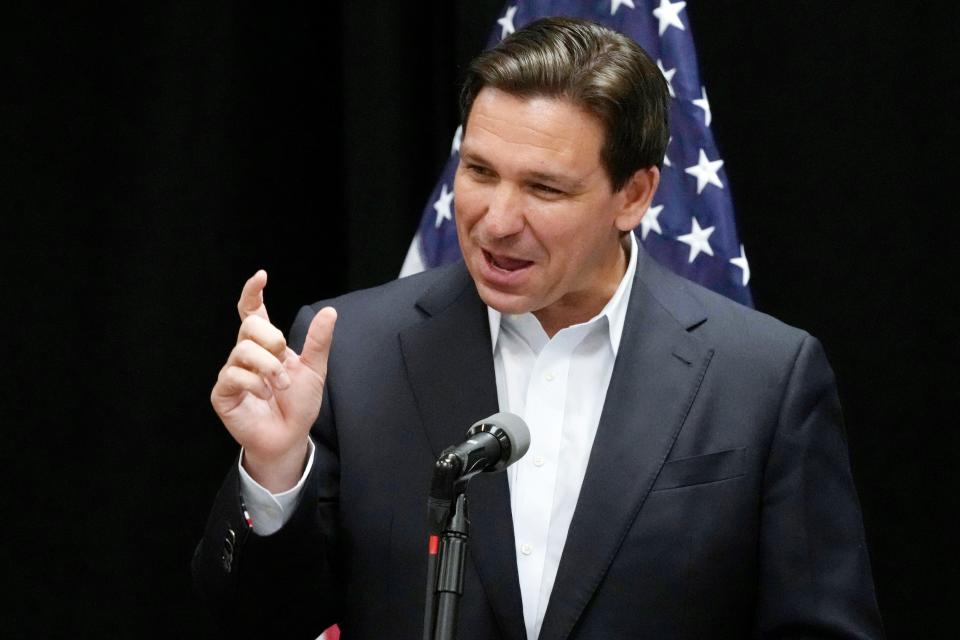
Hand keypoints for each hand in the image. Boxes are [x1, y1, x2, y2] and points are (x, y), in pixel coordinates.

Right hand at [210, 270, 336, 491]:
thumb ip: (319, 342)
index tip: (261, 276)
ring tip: (280, 385)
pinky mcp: (223, 393)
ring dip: (269, 367)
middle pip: (250, 325)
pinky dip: (256, 384)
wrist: (290, 437)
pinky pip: (235, 375)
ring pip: (243, 350)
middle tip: (285, 358)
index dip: (252, 293)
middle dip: (272, 339)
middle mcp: (245, 354)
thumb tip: (330, 312)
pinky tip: (265, 395)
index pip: (252, 311)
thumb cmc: (299, 404)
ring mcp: (232, 372)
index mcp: (265, 345)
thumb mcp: (314, 370)